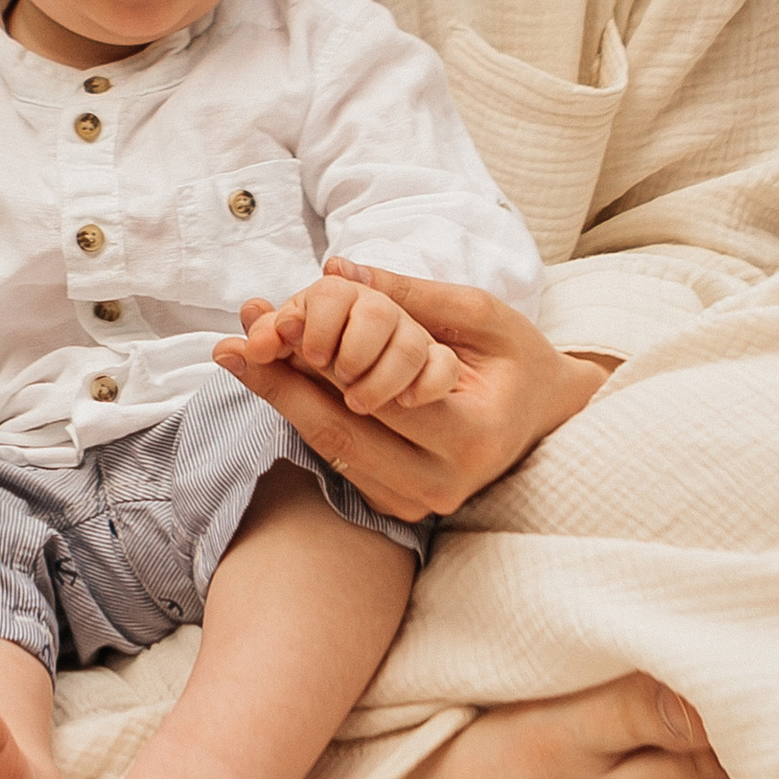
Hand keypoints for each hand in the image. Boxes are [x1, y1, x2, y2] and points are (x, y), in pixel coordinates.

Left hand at [215, 266, 612, 521]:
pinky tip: (275, 384)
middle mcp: (443, 484)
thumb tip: (336, 272)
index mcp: (471, 437)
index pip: (371, 399)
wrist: (548, 413)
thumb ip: (410, 296)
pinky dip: (307, 419)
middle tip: (230, 344)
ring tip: (238, 357)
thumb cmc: (519, 358)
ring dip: (283, 402)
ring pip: (333, 451)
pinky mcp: (401, 506)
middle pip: (338, 433)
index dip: (311, 363)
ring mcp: (419, 503)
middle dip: (279, 385)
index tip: (260, 327)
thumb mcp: (478, 314)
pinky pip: (342, 460)